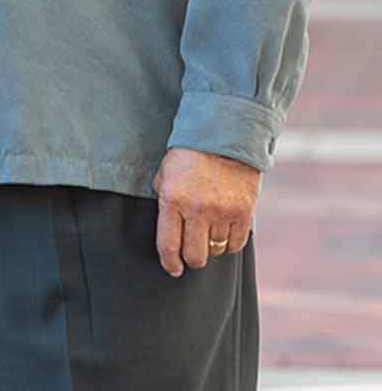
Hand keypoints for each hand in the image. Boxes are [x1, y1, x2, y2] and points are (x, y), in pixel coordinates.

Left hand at [152, 147, 260, 277]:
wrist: (224, 138)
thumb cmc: (189, 155)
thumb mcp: (165, 174)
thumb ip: (164, 199)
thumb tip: (167, 226)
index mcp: (172, 200)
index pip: (168, 244)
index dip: (170, 263)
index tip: (173, 269)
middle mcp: (197, 210)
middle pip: (195, 256)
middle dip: (191, 259)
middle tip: (191, 253)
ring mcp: (222, 213)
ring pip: (216, 251)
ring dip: (211, 248)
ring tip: (207, 234)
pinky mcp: (243, 213)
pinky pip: (236, 243)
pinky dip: (229, 243)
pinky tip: (224, 232)